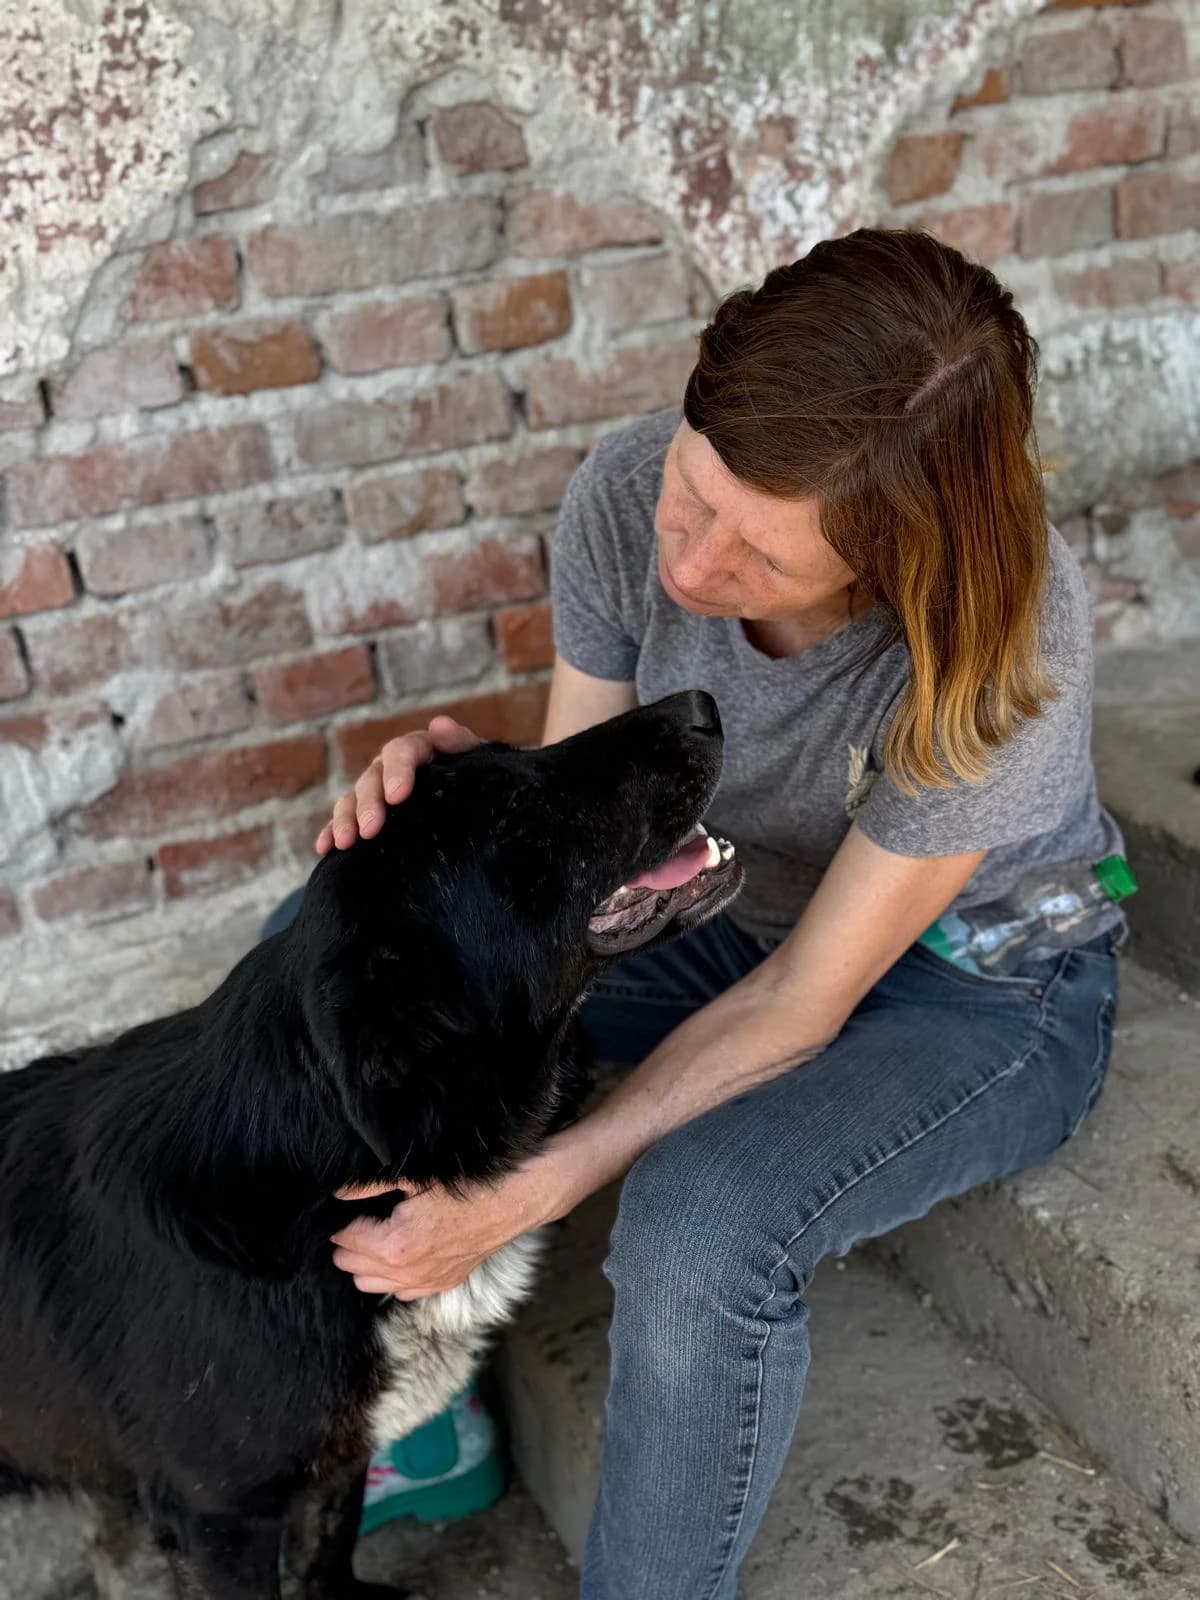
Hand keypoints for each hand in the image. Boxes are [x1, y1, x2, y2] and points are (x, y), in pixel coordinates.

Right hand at [315, 716, 481, 853]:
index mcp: (420, 749)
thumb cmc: (484, 781)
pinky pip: (345, 821)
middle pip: (372, 778)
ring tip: (345, 843)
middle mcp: (393, 768)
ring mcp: (378, 791)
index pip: (402, 752)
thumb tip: (439, 725)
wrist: (482, 802)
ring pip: (352, 799)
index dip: (397, 771)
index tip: (397, 796)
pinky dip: (332, 831)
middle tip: (371, 830)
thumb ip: (461, 743)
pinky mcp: (368, 815)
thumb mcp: (479, 760)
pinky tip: (326, 848)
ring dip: (345, 819)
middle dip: (368, 803)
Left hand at [330, 1159, 562, 1297]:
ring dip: (366, 1262)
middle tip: (358, 1217)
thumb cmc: (467, 1186)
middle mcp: (407, 1274)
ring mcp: (426, 1284)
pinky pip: (400, 1291)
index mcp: (395, 1247)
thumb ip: (368, 1186)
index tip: (346, 1207)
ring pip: (371, 1284)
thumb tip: (335, 1190)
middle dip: (348, 1243)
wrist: (513, 1200)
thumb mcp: (413, 1178)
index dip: (341, 1222)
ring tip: (374, 1233)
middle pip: (352, 1266)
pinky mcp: (442, 1284)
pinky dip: (391, 1276)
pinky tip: (398, 1251)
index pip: (344, 1241)